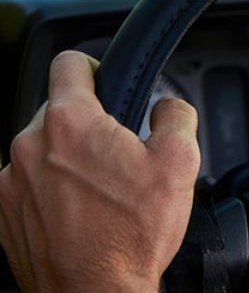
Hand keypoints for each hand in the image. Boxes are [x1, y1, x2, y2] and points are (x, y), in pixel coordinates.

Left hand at [0, 51, 199, 292]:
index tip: (105, 81)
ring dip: (65, 157)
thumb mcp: (181, 161)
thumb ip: (176, 114)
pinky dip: (48, 189)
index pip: (68, 62)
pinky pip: (26, 183)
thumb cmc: (131, 237)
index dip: (93, 65)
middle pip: (56, 108)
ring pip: (40, 147)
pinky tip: (77, 211)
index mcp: (71, 123)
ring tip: (97, 188)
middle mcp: (29, 147)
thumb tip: (167, 105)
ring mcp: (10, 184)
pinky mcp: (3, 216)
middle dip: (86, 121)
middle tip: (115, 150)